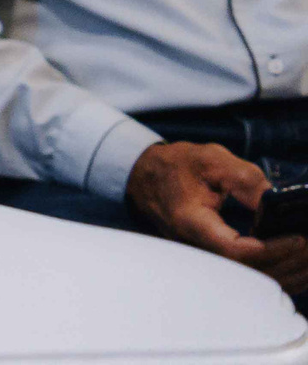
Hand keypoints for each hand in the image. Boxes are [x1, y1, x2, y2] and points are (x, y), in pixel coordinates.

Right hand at [127, 142, 307, 294]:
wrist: (147, 176)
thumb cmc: (177, 166)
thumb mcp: (212, 160)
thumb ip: (247, 179)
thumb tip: (277, 203)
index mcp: (192, 222)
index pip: (235, 251)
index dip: (271, 250)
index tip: (298, 237)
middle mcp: (196, 247)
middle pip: (248, 272)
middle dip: (287, 262)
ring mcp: (204, 256)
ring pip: (251, 279)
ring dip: (285, 271)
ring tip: (306, 254)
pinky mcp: (213, 258)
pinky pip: (248, 275)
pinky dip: (276, 272)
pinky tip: (294, 263)